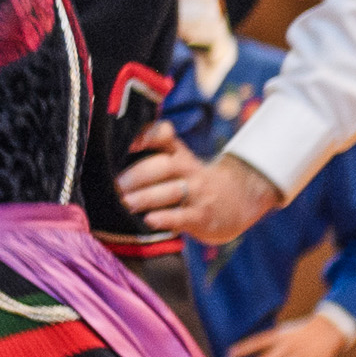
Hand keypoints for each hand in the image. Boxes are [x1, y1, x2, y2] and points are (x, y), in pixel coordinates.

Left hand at [116, 120, 278, 246]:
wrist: (238, 203)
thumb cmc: (194, 183)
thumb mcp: (181, 164)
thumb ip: (155, 156)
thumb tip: (119, 152)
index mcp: (180, 155)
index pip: (166, 138)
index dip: (149, 136)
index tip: (131, 143)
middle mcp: (190, 171)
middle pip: (165, 166)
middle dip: (139, 174)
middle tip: (117, 185)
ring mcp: (198, 194)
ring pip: (172, 191)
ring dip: (147, 196)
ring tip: (126, 202)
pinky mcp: (202, 217)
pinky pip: (183, 217)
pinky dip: (166, 218)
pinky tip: (149, 220)